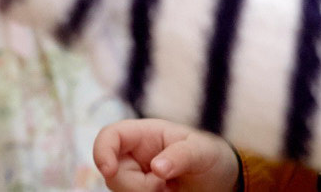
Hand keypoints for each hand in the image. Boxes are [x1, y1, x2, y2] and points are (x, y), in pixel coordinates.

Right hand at [93, 120, 240, 191]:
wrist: (219, 182)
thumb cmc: (210, 156)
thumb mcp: (202, 151)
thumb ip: (181, 155)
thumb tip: (157, 168)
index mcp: (145, 134)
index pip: (110, 135)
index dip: (102, 151)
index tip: (109, 170)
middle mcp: (134, 155)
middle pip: (113, 172)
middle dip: (136, 185)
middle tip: (165, 185)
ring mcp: (135, 177)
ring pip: (121, 191)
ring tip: (169, 188)